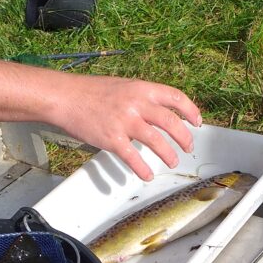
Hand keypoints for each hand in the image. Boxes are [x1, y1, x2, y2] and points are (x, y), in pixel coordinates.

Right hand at [51, 74, 201, 181]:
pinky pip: (133, 158)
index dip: (190, 111)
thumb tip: (157, 114)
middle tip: (188, 148)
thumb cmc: (91, 92)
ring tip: (172, 162)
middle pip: (171, 122)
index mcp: (141, 89)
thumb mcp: (122, 87)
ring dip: (168, 155)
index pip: (175, 97)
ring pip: (156, 141)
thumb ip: (141, 98)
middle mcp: (137, 104)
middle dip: (184, 138)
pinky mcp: (112, 139)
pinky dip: (142, 169)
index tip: (197, 123)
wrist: (65, 97)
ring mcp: (125, 122)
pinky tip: (147, 175)